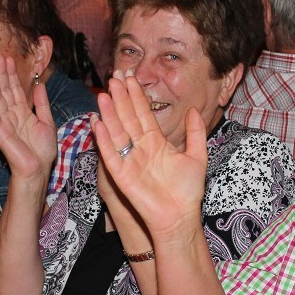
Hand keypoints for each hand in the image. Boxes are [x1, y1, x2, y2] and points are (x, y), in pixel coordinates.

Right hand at [0, 55, 56, 181]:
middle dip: (0, 73)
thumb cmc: (43, 151)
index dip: (10, 74)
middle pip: (3, 90)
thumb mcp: (47, 122)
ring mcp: (3, 122)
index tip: (8, 59)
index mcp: (22, 113)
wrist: (38, 169)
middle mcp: (11, 115)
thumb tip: (40, 85)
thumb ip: (42, 103)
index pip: (14, 89)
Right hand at [91, 71, 207, 240]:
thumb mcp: (197, 157)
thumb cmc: (187, 192)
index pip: (143, 113)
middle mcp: (140, 148)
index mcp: (156, 142)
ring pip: (117, 132)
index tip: (129, 76)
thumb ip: (195, 133)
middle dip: (120, 97)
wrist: (180, 218)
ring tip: (102, 94)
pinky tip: (98, 123)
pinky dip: (104, 139)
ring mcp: (129, 161)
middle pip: (127, 118)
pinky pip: (110, 155)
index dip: (136, 95)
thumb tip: (193, 109)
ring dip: (109, 113)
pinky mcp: (122, 176)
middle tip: (113, 76)